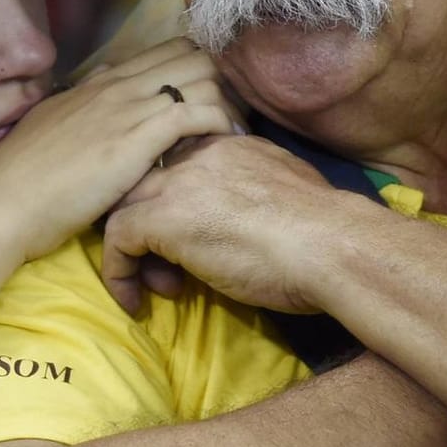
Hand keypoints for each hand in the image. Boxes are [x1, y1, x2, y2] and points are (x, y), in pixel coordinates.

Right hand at [0, 38, 241, 260]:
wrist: (2, 202)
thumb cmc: (23, 179)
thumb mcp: (53, 128)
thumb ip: (81, 110)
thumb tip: (98, 94)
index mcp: (99, 83)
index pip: (166, 52)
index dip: (197, 71)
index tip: (211, 100)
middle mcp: (116, 85)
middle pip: (193, 55)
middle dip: (222, 82)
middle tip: (232, 117)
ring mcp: (127, 107)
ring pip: (202, 76)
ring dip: (227, 103)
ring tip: (233, 134)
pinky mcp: (137, 137)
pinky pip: (197, 111)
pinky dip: (220, 124)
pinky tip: (223, 145)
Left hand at [102, 134, 360, 315]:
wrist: (329, 245)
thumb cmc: (323, 231)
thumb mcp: (287, 190)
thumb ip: (257, 191)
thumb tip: (253, 215)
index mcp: (229, 144)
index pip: (179, 162)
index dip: (176, 200)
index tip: (192, 237)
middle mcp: (198, 153)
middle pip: (145, 181)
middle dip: (149, 224)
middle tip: (172, 267)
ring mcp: (178, 182)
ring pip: (124, 206)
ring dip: (133, 250)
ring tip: (161, 286)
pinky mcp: (163, 217)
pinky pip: (118, 238)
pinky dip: (118, 272)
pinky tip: (135, 302)